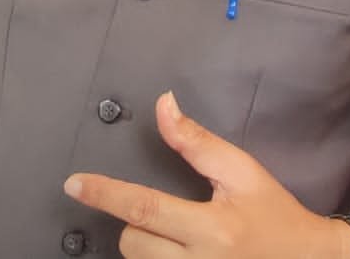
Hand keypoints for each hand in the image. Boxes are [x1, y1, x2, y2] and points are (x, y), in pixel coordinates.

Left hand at [64, 92, 349, 258]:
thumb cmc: (275, 215)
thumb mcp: (242, 172)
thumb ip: (197, 142)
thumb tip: (162, 106)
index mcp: (212, 228)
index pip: (144, 208)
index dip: (104, 194)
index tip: (74, 184)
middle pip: (133, 242)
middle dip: (138, 223)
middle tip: (172, 215)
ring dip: (149, 247)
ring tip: (181, 240)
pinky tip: (177, 253)